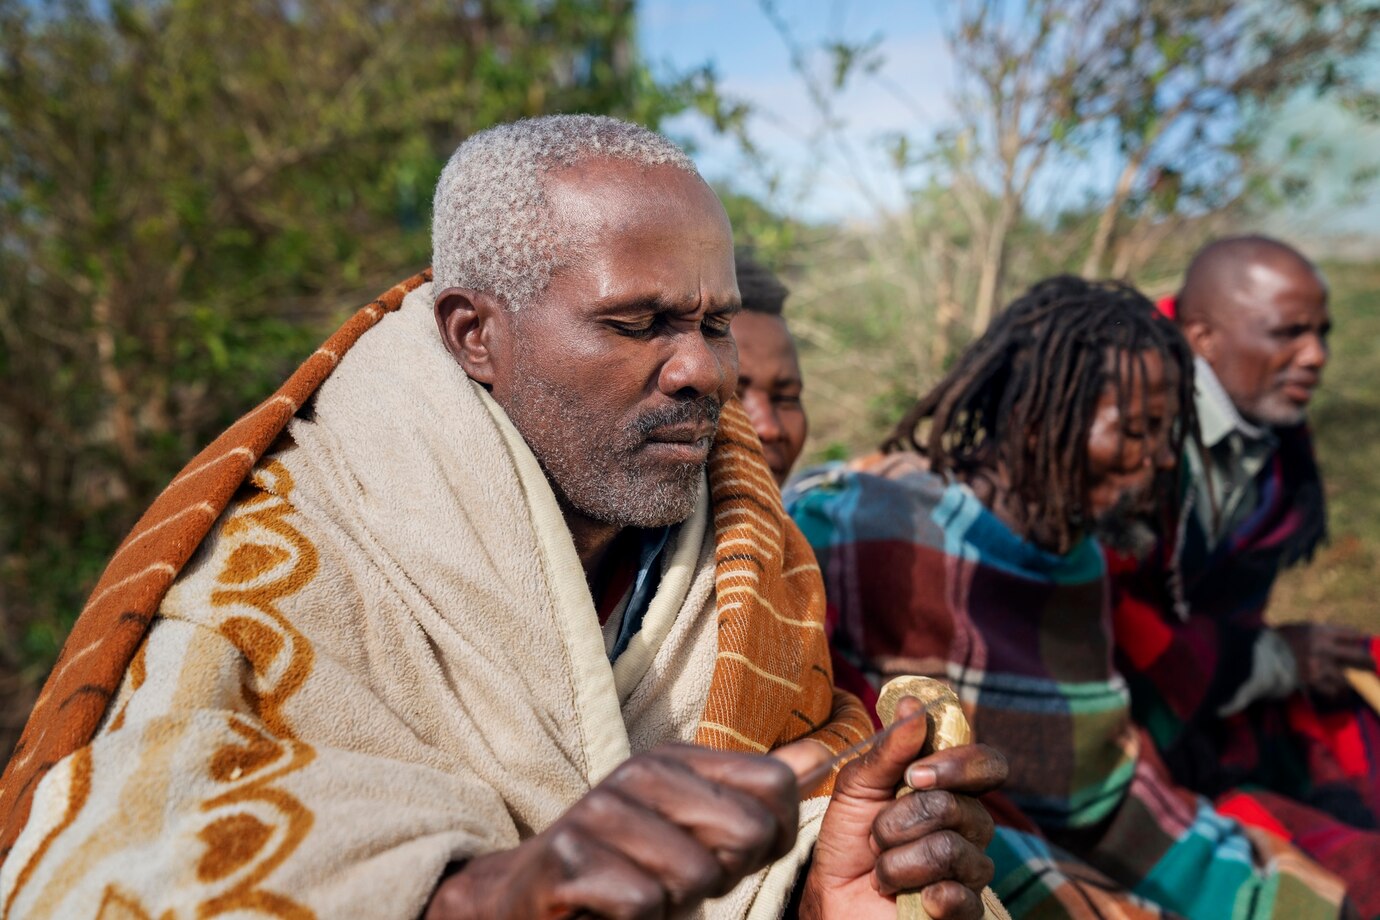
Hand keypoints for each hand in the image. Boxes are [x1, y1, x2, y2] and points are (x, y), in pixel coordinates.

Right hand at [424, 744, 798, 919]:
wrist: (524, 902)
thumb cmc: (626, 870)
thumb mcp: (696, 827)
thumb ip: (756, 795)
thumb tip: (826, 756)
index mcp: (677, 758)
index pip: (777, 786)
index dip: (770, 840)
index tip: (726, 855)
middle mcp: (640, 771)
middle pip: (746, 834)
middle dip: (723, 876)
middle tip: (673, 880)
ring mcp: (601, 811)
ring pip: (697, 875)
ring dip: (673, 904)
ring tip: (636, 892)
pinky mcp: (570, 858)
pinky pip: (645, 903)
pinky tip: (606, 910)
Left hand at [798, 697, 1007, 919]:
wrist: (833, 897)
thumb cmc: (849, 838)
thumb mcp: (858, 786)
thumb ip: (889, 749)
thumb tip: (914, 705)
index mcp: (950, 789)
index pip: (988, 764)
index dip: (958, 765)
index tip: (914, 775)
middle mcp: (970, 825)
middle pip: (958, 807)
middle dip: (900, 821)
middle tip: (876, 836)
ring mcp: (971, 869)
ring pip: (950, 851)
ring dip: (897, 862)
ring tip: (881, 871)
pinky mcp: (966, 910)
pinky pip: (960, 897)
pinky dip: (924, 895)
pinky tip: (912, 898)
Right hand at [1278, 623, 1374, 698]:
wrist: (1261, 655)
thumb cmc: (1280, 639)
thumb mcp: (1300, 629)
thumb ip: (1319, 633)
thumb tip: (1338, 639)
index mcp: (1321, 632)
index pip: (1351, 634)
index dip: (1360, 639)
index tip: (1364, 642)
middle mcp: (1325, 648)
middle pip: (1358, 656)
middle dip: (1368, 662)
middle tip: (1371, 665)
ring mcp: (1320, 666)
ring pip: (1348, 677)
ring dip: (1349, 680)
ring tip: (1348, 682)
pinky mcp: (1313, 681)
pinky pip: (1332, 690)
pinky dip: (1334, 691)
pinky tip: (1332, 690)